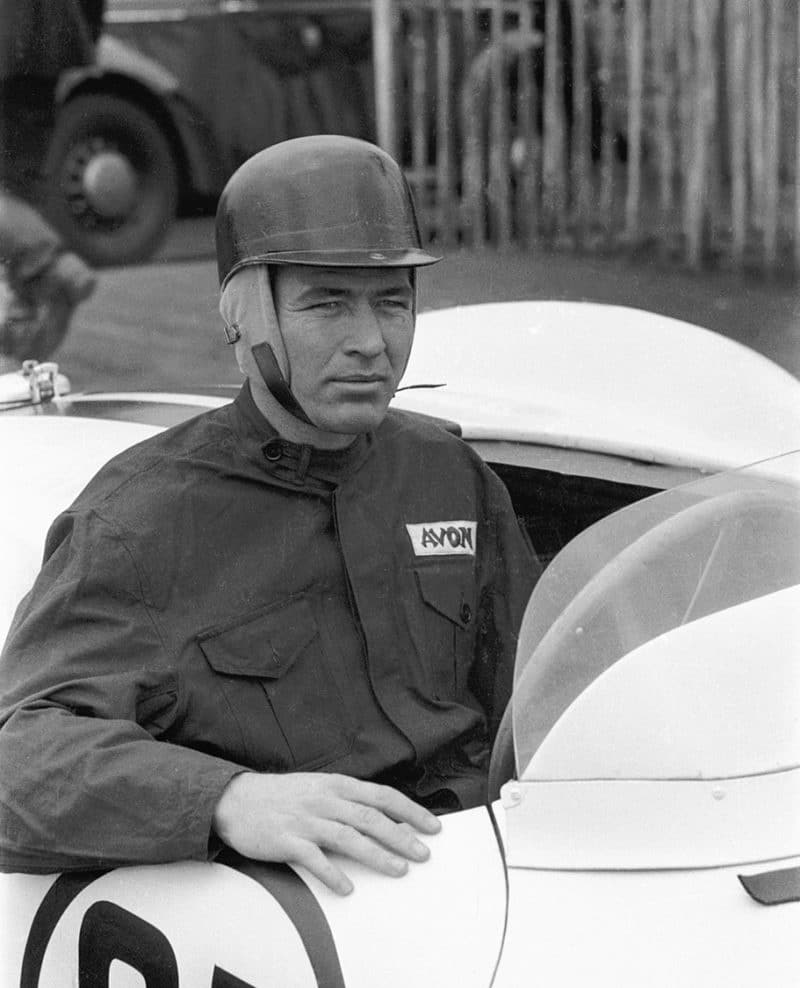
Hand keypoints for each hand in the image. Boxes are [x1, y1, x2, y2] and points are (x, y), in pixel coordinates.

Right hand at [212, 771, 441, 894]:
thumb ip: (348, 801)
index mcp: (336, 785)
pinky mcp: (287, 840)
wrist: (236, 799)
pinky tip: (346, 887)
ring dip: (376, 855)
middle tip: (423, 854)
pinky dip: (332, 874)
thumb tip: (385, 819)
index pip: (382, 796)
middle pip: (370, 818)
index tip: (432, 826)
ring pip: (348, 837)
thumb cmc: (283, 796)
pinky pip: (313, 859)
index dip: (410, 811)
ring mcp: (306, 820)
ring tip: (398, 870)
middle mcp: (325, 800)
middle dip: (401, 836)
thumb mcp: (319, 788)